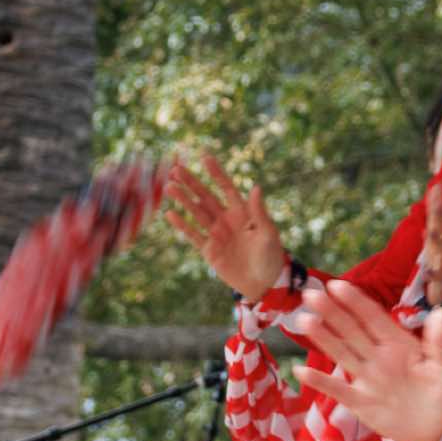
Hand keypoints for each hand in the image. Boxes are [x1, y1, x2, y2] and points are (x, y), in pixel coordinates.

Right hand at [164, 154, 284, 300]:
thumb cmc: (271, 256)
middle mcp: (226, 219)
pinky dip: (182, 225)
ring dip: (184, 200)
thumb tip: (256, 187)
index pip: (226, 187)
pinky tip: (170, 213)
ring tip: (170, 186)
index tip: (205, 157)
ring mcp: (216, 234)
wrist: (264, 283)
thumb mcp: (268, 233)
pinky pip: (193, 235)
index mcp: (242, 212)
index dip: (216, 173)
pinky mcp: (208, 250)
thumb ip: (259, 212)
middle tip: (177, 169)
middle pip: (206, 197)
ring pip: (196, 213)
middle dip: (192, 183)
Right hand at [289, 279, 441, 440]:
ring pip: (342, 354)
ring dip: (323, 338)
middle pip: (351, 330)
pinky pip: (338, 390)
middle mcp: (378, 357)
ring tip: (304, 320)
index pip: (373, 317)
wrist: (439, 427)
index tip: (337, 285)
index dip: (355, 302)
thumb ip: (441, 342)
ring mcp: (367, 379)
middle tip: (310, 294)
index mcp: (399, 343)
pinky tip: (300, 371)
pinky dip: (320, 381)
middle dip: (332, 312)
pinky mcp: (361, 402)